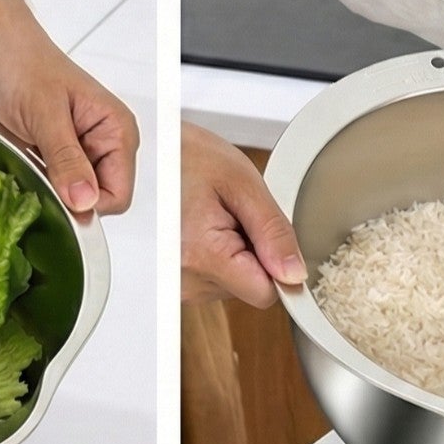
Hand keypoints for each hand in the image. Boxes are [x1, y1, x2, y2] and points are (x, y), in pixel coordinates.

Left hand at [0, 0, 138, 213]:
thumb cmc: (24, 66)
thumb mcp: (45, 113)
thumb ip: (66, 159)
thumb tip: (85, 202)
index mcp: (117, 130)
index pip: (118, 194)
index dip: (88, 204)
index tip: (55, 195)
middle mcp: (105, 144)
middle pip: (96, 200)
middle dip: (65, 196)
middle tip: (35, 169)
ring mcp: (81, 152)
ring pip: (72, 197)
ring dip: (48, 189)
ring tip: (27, 159)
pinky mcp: (58, 156)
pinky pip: (53, 187)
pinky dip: (37, 182)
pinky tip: (22, 161)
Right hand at [181, 121, 305, 306]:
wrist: (148, 151)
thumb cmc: (187, 156)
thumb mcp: (241, 183)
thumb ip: (273, 232)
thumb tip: (294, 274)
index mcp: (202, 256)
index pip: (264, 292)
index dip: (273, 261)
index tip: (261, 230)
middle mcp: (183, 280)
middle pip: (247, 287)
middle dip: (250, 251)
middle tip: (229, 212)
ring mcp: (174, 284)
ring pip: (231, 283)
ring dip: (232, 252)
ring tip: (211, 214)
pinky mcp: (171, 280)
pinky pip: (211, 278)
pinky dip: (215, 254)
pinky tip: (201, 225)